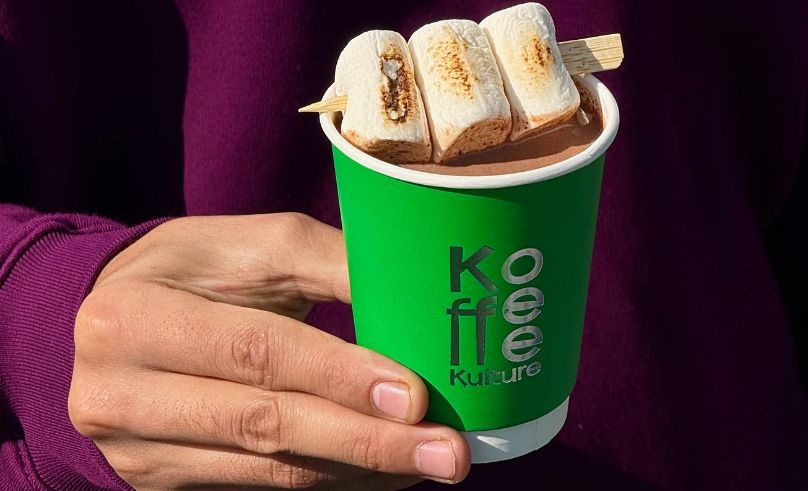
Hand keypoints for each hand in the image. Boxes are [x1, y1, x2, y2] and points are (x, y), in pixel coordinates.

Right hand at [69, 213, 470, 489]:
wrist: (117, 317)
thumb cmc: (195, 269)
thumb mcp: (254, 245)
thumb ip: (332, 263)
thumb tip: (416, 300)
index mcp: (134, 317)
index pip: (255, 353)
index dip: (339, 376)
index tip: (415, 396)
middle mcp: (119, 393)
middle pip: (263, 424)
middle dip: (365, 441)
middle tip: (446, 452)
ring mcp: (135, 448)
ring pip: (268, 469)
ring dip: (359, 469)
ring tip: (427, 463)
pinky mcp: (160, 479)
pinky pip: (261, 486)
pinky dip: (331, 479)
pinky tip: (382, 471)